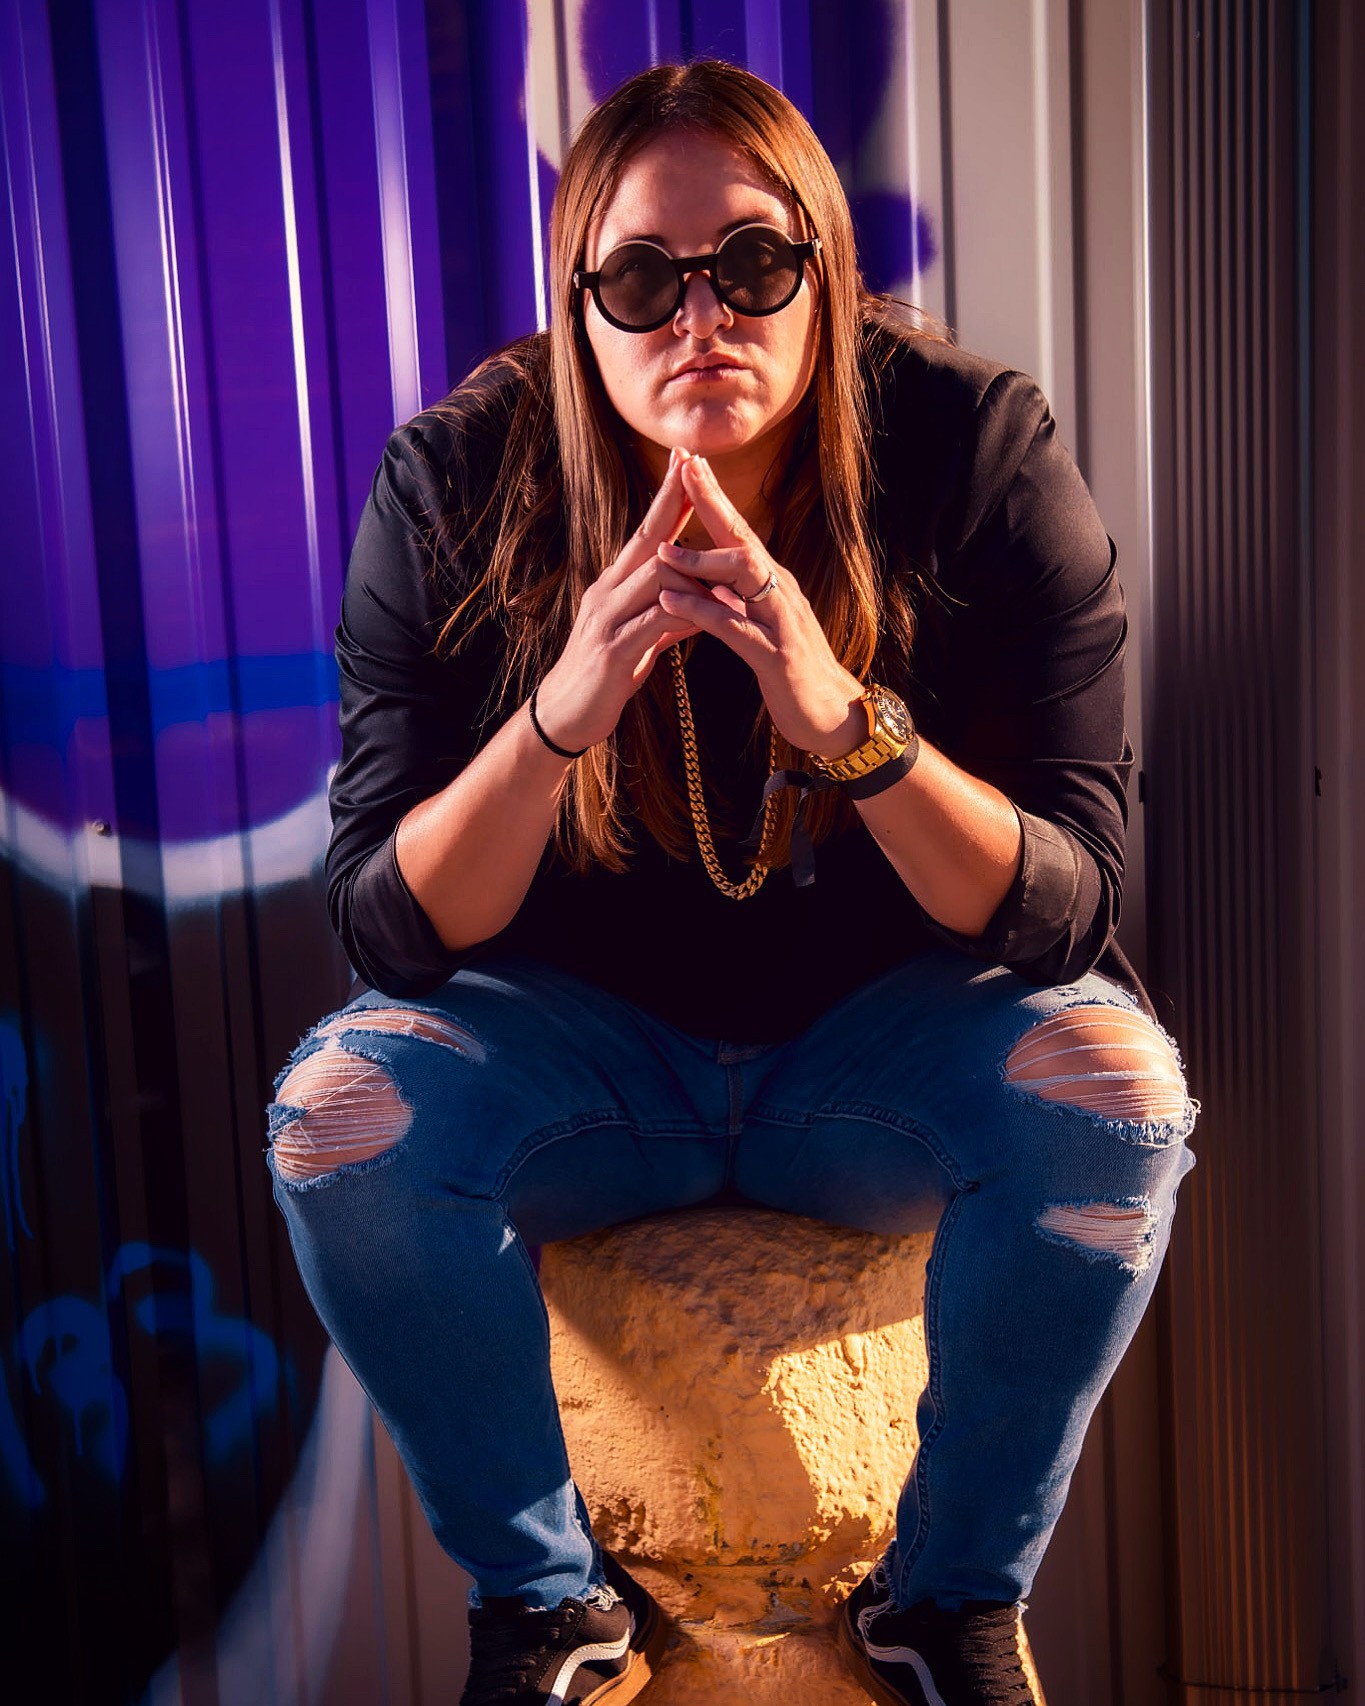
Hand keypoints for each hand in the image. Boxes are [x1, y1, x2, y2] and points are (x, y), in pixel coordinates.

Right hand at [534, 448, 703, 751]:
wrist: (565, 716)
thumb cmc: (604, 676)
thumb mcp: (639, 640)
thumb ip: (665, 617)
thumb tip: (695, 604)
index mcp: (615, 585)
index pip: (646, 531)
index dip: (667, 497)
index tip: (687, 461)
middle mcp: (608, 591)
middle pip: (648, 538)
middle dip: (675, 503)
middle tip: (698, 468)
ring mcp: (608, 618)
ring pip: (656, 575)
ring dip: (695, 567)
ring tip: (726, 566)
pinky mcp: (613, 649)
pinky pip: (656, 621)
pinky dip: (685, 612)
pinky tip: (710, 612)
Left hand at [655, 454, 866, 757]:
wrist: (831, 715)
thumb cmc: (792, 670)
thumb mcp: (763, 624)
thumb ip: (739, 597)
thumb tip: (713, 571)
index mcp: (772, 583)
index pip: (740, 530)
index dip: (715, 496)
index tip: (688, 463)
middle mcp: (779, 592)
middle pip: (744, 537)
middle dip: (713, 503)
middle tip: (684, 470)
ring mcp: (780, 621)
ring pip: (741, 576)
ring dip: (701, 559)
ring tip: (662, 548)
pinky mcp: (776, 656)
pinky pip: (734, 627)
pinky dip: (702, 611)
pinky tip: (672, 602)